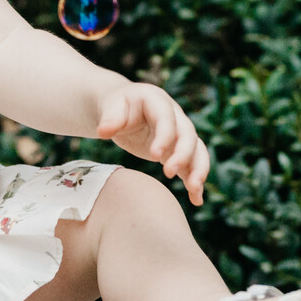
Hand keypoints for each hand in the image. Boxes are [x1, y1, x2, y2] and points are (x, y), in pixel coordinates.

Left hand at [93, 82, 210, 205]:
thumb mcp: (110, 106)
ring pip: (197, 150)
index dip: (164, 136)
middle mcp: (175, 116)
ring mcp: (179, 134)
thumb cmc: (115, 106)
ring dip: (198, 169)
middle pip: (187, 135)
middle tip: (169, 173)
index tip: (155, 155)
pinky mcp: (177, 150)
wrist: (121, 109)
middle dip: (183, 155)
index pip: (166, 119)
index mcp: (157, 101)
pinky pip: (192, 164)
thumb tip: (103, 131)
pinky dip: (195, 180)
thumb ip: (110, 117)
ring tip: (194, 190)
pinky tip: (196, 199)